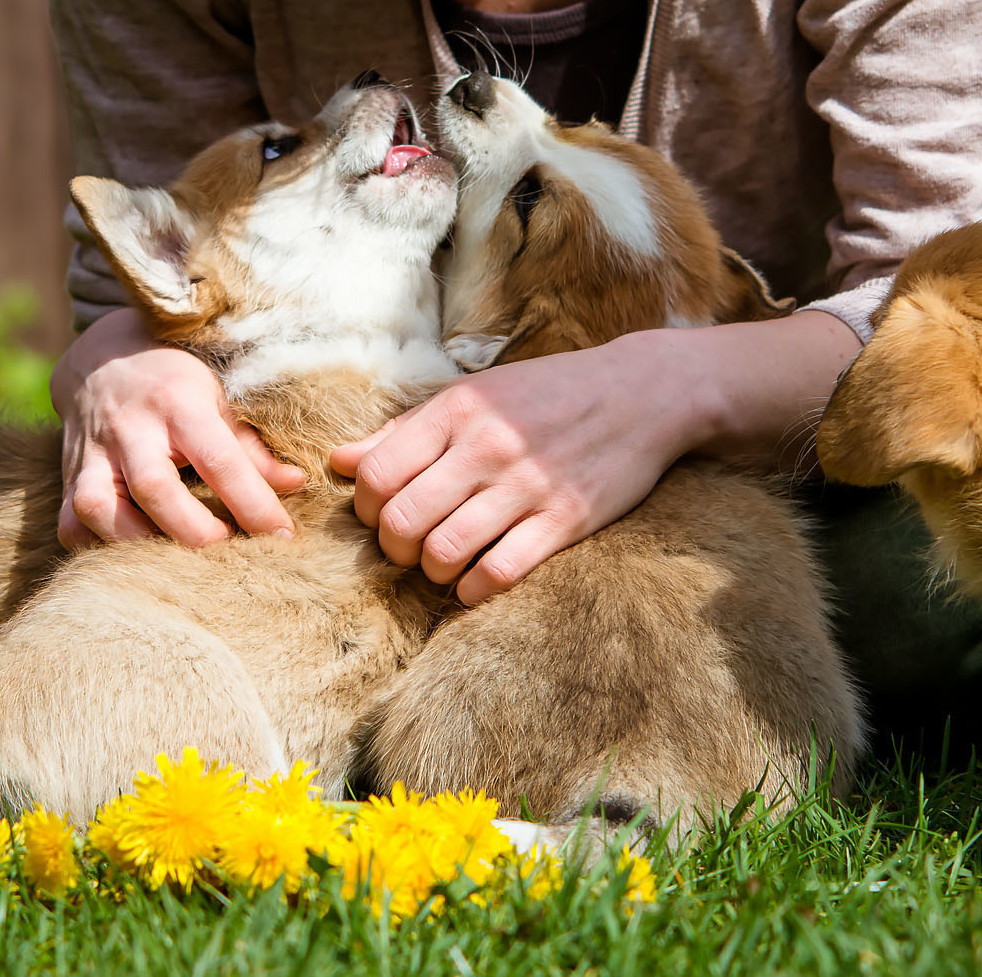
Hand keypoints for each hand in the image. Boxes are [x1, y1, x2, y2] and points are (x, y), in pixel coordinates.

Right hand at [49, 309, 304, 549]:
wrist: (104, 354)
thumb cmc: (174, 379)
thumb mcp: (218, 395)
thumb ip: (251, 445)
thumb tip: (294, 485)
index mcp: (178, 402)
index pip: (220, 459)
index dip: (253, 503)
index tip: (282, 536)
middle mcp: (130, 427)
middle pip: (156, 489)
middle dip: (196, 531)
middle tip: (229, 550)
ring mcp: (91, 452)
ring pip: (99, 508)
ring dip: (140, 542)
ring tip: (175, 554)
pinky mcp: (68, 474)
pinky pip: (70, 522)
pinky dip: (97, 544)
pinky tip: (130, 546)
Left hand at [329, 333, 704, 605]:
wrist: (642, 392)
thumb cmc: (546, 394)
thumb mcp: (473, 395)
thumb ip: (405, 429)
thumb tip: (339, 460)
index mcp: (457, 410)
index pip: (374, 473)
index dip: (364, 506)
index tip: (380, 513)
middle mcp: (486, 446)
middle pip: (400, 519)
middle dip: (392, 547)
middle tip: (407, 547)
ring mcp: (527, 485)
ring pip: (444, 552)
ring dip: (432, 571)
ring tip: (441, 564)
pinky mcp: (565, 519)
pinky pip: (500, 572)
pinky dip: (474, 589)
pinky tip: (474, 582)